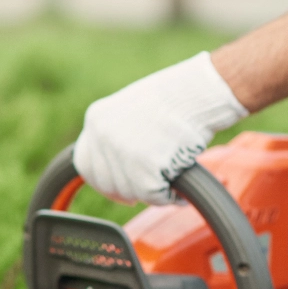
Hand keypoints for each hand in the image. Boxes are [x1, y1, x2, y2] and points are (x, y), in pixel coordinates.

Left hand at [73, 52, 247, 205]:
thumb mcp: (130, 108)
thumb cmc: (177, 97)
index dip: (101, 182)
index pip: (85, 165)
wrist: (202, 91)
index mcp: (97, 119)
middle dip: (128, 190)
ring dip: (152, 191)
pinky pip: (153, 196)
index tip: (117, 190)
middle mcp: (103, 137)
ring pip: (130, 191)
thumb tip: (112, 166)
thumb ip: (114, 135)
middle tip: (152, 185)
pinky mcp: (145, 171)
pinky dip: (169, 196)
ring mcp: (122, 154)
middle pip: (106, 183)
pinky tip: (179, 187)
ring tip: (172, 174)